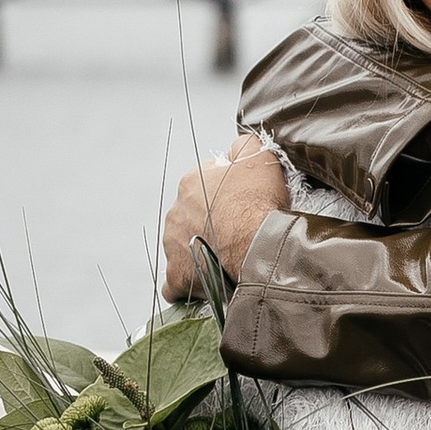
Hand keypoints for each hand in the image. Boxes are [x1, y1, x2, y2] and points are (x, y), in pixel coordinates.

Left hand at [160, 134, 286, 297]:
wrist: (257, 244)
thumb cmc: (257, 202)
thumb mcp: (258, 156)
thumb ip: (243, 145)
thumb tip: (236, 147)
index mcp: (191, 184)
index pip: (203, 185)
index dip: (224, 195)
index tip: (240, 204)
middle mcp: (175, 212)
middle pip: (191, 217)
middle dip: (209, 224)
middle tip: (235, 232)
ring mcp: (172, 245)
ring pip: (183, 247)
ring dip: (199, 252)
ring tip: (226, 259)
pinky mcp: (176, 275)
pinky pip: (174, 281)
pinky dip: (187, 282)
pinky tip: (203, 284)